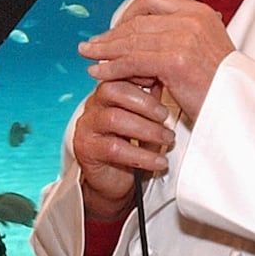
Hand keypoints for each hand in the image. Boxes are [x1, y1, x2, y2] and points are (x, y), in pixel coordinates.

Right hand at [71, 80, 174, 222]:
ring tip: (167, 139)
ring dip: (147, 129)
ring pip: (114, 119)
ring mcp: (87, 126)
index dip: (140, 74)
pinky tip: (159, 161)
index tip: (163, 80)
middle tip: (165, 116)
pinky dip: (142, 155)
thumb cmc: (131, 145)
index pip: (119, 74)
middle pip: (112, 90)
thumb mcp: (144, 119)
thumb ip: (151, 100)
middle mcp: (93, 105)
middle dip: (144, 102)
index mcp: (106, 92)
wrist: (114, 180)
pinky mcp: (87, 149)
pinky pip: (115, 149)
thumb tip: (167, 78)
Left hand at [78, 0, 233, 119]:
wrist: (240, 107)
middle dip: (111, 33)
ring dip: (105, 50)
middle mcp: (191, 19)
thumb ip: (176, 39)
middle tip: (93, 44)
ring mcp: (184, 37)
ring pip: (131, 39)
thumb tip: (140, 42)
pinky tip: (99, 73)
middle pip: (138, 20)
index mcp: (199, 12)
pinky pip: (132, 60)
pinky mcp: (175, 60)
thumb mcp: (203, 51)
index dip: (129, 12)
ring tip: (88, 56)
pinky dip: (111, 67)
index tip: (117, 28)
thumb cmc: (221, 86)